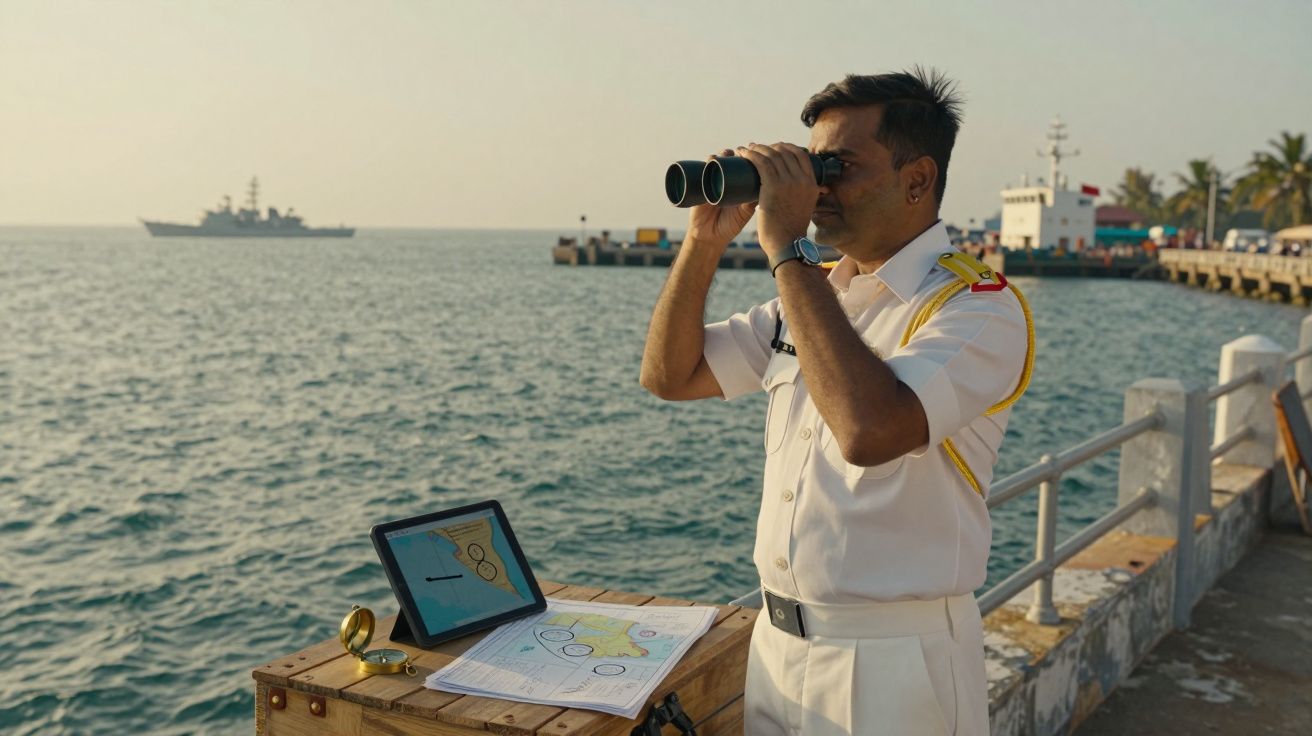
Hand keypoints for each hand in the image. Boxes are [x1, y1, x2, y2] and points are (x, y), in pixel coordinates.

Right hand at [686, 149, 756, 248]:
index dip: (747, 159)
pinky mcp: (699, 187)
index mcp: (737, 186)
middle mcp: (724, 181)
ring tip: (727, 153)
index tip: (754, 153)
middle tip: (740, 151)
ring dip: (721, 155)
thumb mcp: (744, 212)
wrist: (710, 237)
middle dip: (734, 154)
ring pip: (715, 163)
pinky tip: (712, 158)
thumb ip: (752, 201)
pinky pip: (701, 171)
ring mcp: (711, 183)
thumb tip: (765, 187)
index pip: (742, 167)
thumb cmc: (730, 226)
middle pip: (728, 162)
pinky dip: (707, 162)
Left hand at [733, 142, 816, 258]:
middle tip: (756, 148)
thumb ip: (802, 196)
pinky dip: (750, 154)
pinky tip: (743, 152)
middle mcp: (802, 179)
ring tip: (746, 150)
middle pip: (784, 152)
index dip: (784, 147)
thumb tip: (796, 190)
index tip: (773, 148)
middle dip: (768, 146)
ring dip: (756, 148)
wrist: (786, 244)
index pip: (799, 154)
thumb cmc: (790, 230)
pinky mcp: (773, 186)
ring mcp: (788, 182)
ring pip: (771, 155)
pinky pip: (760, 162)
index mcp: (811, 183)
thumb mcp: (804, 207)